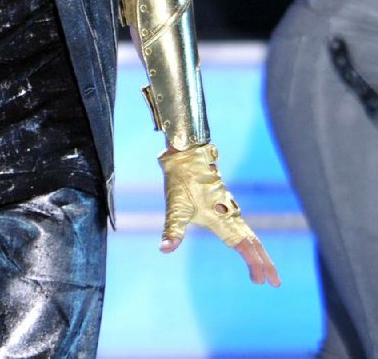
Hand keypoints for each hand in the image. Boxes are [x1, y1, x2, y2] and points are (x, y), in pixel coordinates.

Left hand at [158, 143, 280, 286]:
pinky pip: (243, 226)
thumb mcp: (175, 207)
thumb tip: (164, 249)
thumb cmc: (180, 181)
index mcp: (219, 218)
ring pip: (249, 233)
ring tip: (265, 272)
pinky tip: (248, 246)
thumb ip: (172, 230)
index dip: (253, 262)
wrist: (185, 155)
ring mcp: (229, 208)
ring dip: (259, 253)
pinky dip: (250, 241)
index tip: (260, 281)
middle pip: (253, 241)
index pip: (242, 244)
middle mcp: (228, 214)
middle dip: (265, 262)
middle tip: (275, 284)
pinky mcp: (225, 203)